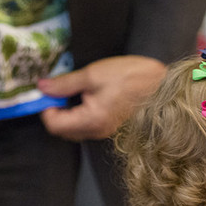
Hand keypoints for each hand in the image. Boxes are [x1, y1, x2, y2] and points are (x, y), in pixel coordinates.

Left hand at [37, 55, 165, 140]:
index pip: (54, 125)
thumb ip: (65, 83)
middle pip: (62, 131)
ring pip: (74, 130)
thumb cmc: (132, 77)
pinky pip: (86, 126)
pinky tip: (84, 96)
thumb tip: (42, 87)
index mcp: (91, 120)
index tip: (47, 91)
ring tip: (70, 91)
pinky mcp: (110, 127)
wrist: (163, 85)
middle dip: (54, 112)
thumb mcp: (94, 74)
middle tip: (56, 90)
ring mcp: (104, 131)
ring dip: (66, 113)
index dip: (45, 109)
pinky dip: (78, 114)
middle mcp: (96, 132)